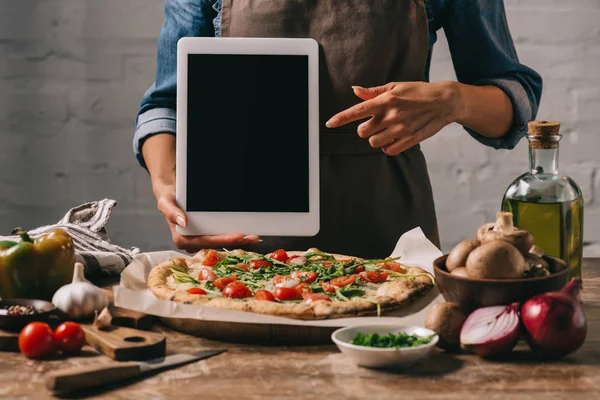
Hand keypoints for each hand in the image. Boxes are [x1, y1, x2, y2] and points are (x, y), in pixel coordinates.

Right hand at [154, 183, 260, 252]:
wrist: (171, 195)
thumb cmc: (168, 198)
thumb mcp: (165, 202)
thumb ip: (171, 212)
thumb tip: (182, 221)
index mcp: (183, 240)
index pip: (206, 242)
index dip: (222, 240)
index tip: (237, 236)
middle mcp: (192, 243)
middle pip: (217, 244)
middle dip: (235, 242)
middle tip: (252, 237)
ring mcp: (200, 240)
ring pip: (221, 243)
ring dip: (238, 240)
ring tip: (253, 237)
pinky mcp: (207, 236)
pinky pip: (221, 238)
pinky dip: (234, 236)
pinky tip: (246, 235)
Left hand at [326, 81, 460, 155]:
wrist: (444, 102)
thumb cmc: (418, 92)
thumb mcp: (396, 86)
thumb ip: (374, 91)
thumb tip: (355, 90)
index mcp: (385, 101)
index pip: (357, 111)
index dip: (341, 118)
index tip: (329, 123)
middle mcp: (390, 116)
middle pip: (362, 132)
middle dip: (365, 129)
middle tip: (375, 123)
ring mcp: (400, 129)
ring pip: (373, 142)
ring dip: (375, 138)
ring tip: (386, 130)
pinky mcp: (409, 140)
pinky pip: (387, 150)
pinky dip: (387, 146)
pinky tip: (393, 138)